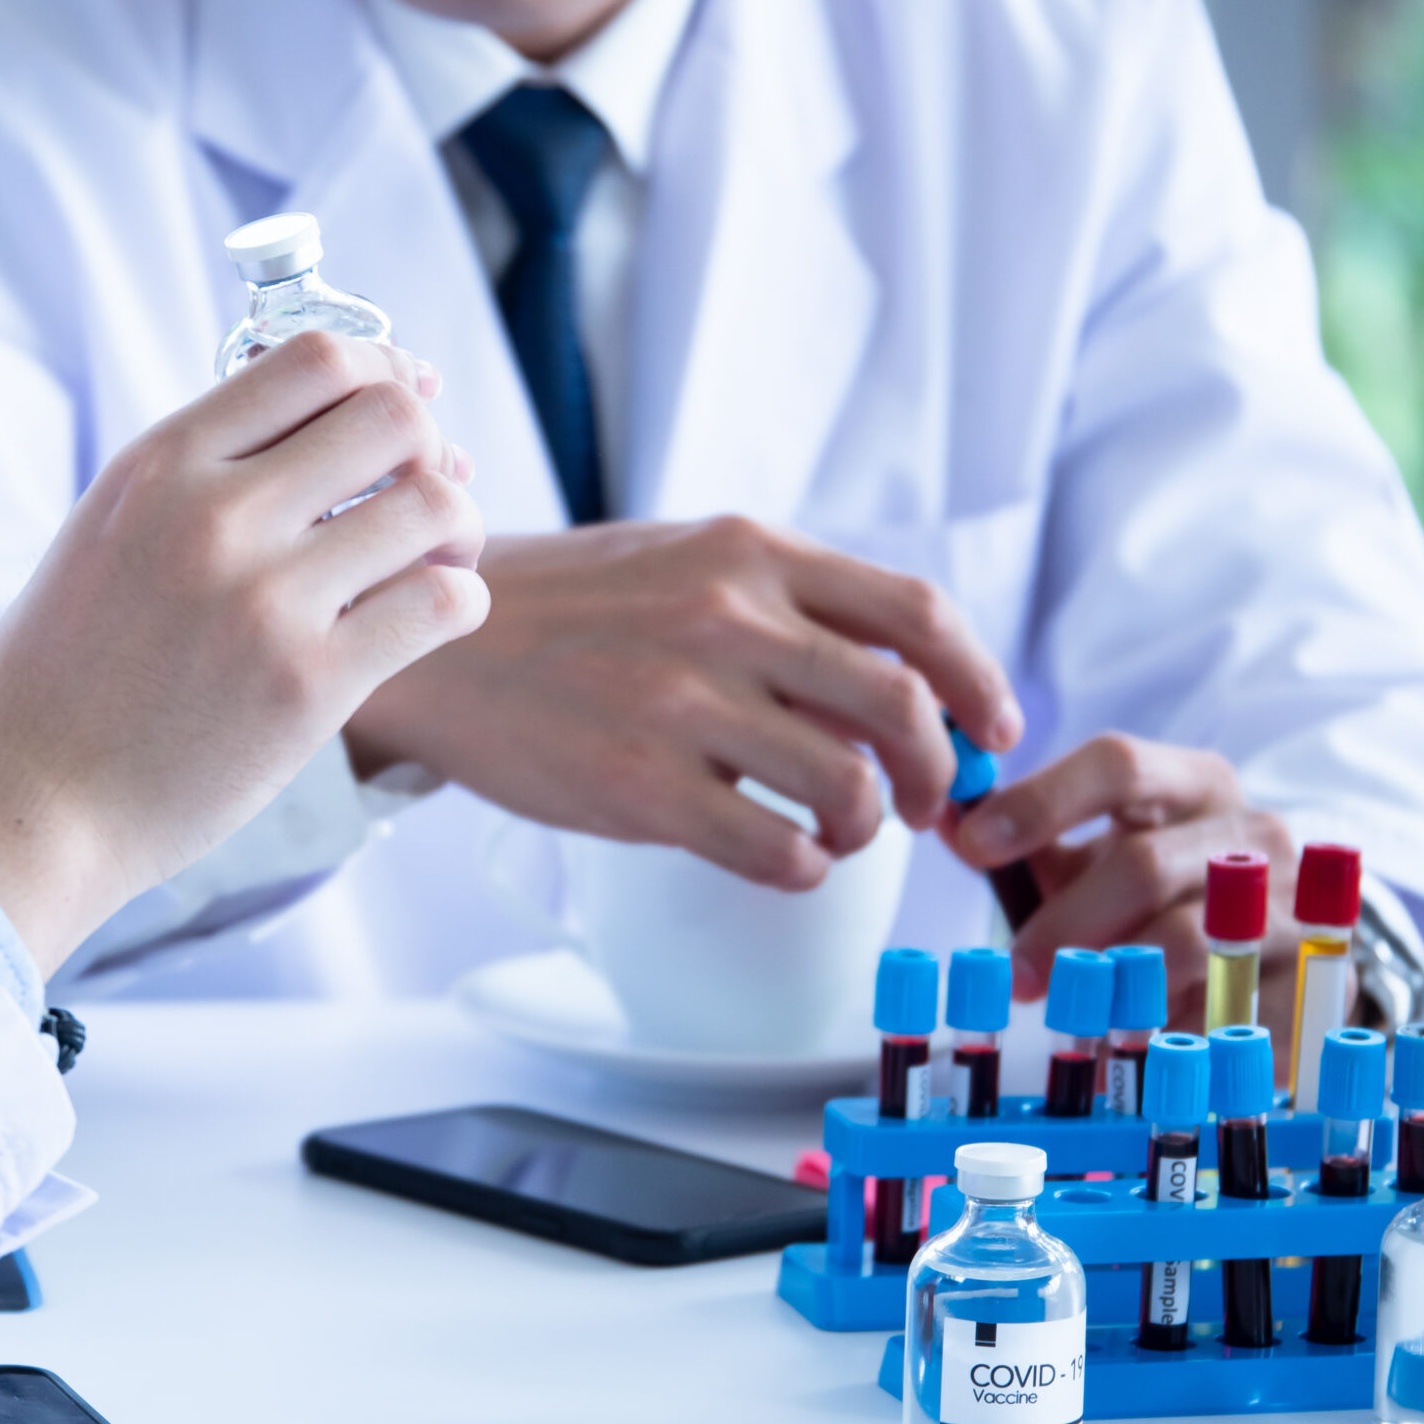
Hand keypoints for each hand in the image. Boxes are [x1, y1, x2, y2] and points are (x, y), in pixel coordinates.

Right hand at [0, 333, 487, 970]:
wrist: (31, 802)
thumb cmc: (66, 677)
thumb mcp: (109, 530)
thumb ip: (204, 471)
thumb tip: (332, 415)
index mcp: (160, 464)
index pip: (314, 358)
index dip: (381, 372)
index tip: (400, 408)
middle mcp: (215, 515)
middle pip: (390, 416)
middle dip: (426, 446)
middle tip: (416, 494)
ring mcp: (266, 599)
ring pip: (433, 503)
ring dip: (455, 525)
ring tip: (432, 560)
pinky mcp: (310, 684)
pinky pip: (442, 602)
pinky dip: (458, 599)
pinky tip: (428, 617)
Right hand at [339, 518, 1021, 888]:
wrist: (431, 644)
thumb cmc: (568, 609)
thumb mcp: (683, 559)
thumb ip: (785, 603)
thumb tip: (906, 686)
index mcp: (750, 553)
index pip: (918, 613)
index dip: (980, 681)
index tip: (993, 730)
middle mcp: (728, 618)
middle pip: (903, 707)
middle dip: (937, 771)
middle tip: (923, 803)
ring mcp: (682, 704)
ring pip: (849, 788)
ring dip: (865, 829)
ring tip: (835, 832)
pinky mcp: (639, 786)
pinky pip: (776, 850)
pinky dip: (805, 869)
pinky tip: (781, 859)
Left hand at [945, 733, 1301, 1029]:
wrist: (1281, 944)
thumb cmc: (1164, 893)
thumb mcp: (1097, 855)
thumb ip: (1025, 839)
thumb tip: (943, 815)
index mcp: (1193, 782)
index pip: (1117, 763)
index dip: (1040, 801)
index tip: (974, 843)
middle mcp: (1253, 830)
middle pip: (1143, 864)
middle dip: (1063, 923)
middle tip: (1017, 973)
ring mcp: (1294, 901)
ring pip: (1188, 940)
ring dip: (1116, 982)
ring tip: (1076, 1010)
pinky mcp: (1316, 975)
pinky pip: (1231, 1008)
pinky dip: (1177, 1026)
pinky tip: (1147, 1036)